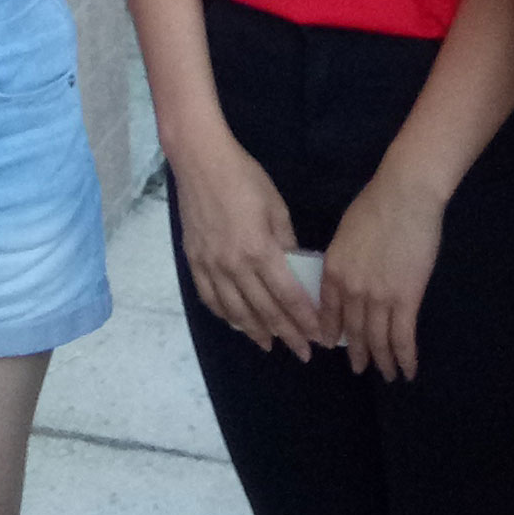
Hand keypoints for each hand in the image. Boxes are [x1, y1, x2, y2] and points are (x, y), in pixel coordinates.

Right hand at [168, 135, 322, 354]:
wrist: (200, 162)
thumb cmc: (244, 178)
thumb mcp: (275, 207)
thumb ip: (286, 241)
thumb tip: (294, 268)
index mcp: (260, 250)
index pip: (287, 297)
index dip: (304, 321)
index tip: (319, 338)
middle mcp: (234, 265)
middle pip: (264, 310)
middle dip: (286, 334)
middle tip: (302, 352)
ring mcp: (211, 265)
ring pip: (235, 311)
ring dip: (255, 332)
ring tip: (270, 345)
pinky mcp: (194, 261)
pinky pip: (210, 298)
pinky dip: (225, 315)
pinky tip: (236, 323)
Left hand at [320, 159, 447, 380]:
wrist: (403, 196)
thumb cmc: (374, 206)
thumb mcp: (345, 233)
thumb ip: (342, 260)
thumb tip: (344, 276)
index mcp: (333, 271)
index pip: (326, 311)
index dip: (329, 331)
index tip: (329, 345)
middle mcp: (351, 290)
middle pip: (353, 330)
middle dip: (356, 353)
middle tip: (358, 368)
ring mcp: (379, 298)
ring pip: (378, 340)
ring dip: (382, 361)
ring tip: (386, 375)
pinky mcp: (407, 300)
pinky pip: (403, 337)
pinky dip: (405, 358)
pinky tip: (407, 371)